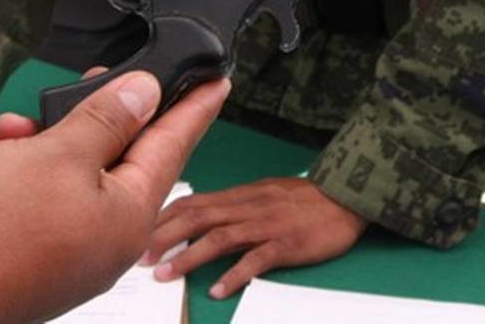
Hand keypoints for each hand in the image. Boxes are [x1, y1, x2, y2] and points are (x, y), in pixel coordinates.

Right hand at [0, 71, 230, 323]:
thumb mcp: (55, 155)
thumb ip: (105, 120)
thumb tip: (144, 95)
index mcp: (129, 214)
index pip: (174, 144)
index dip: (193, 107)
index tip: (216, 84)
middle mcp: (109, 237)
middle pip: (127, 156)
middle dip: (108, 113)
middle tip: (105, 79)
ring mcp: (74, 248)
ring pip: (82, 172)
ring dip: (59, 137)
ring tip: (27, 120)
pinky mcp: (39, 251)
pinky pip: (51, 196)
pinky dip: (33, 166)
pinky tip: (8, 149)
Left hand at [141, 176, 367, 298]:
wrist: (346, 197)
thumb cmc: (304, 199)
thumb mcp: (263, 193)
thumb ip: (233, 205)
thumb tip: (201, 215)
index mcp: (240, 196)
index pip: (193, 201)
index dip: (163, 216)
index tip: (139, 231)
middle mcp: (247, 207)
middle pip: (198, 217)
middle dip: (164, 236)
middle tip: (139, 257)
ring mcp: (266, 225)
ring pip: (220, 237)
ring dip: (189, 256)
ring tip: (166, 275)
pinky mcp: (286, 243)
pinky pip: (256, 260)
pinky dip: (235, 275)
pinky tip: (218, 290)